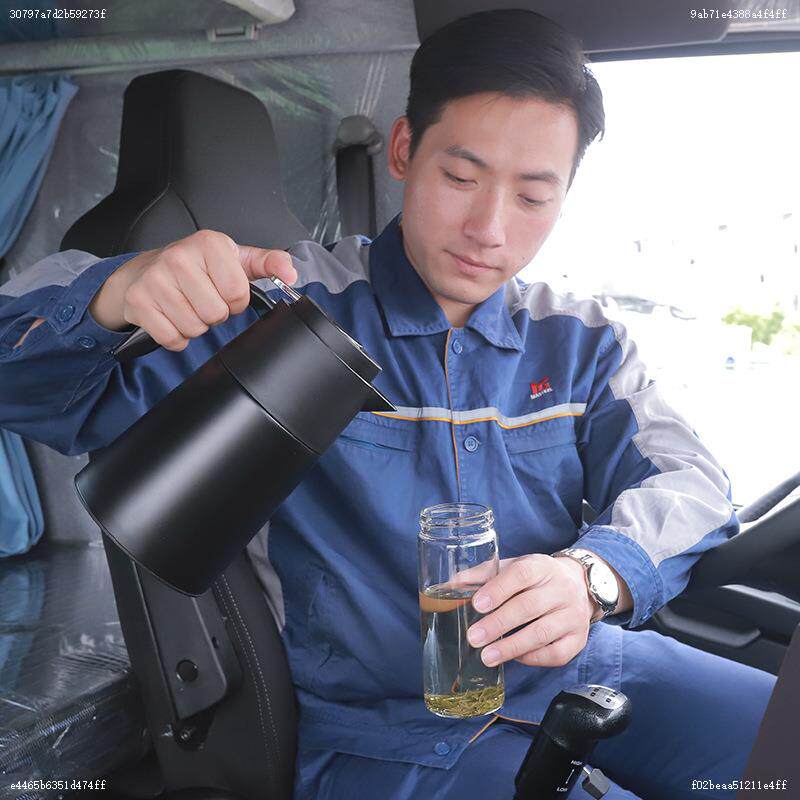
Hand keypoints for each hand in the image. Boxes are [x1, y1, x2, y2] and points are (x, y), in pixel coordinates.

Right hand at [89, 229, 297, 344]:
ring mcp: (155, 279)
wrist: (145, 270)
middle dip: (214, 314)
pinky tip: (171, 316)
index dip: (235, 300)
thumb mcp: (235, 259)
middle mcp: (179, 257)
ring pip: (194, 328)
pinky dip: (175, 337)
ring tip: (186, 306)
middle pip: (216, 314)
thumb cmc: (196, 266)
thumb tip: (290, 273)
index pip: (239, 293)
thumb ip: (268, 263)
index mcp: (209, 243)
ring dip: (195, 326)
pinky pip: (171, 338)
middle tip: (203, 299)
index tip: (223, 290)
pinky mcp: (138, 301)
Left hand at [466, 554, 598, 668]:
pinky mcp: (578, 639)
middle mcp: (561, 589)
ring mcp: (572, 615)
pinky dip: (533, 658)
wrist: (580, 586)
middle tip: (474, 637)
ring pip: (542, 633)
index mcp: (541, 567)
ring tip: (487, 656)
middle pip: (529, 606)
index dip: (498, 589)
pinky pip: (556, 653)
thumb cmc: (536, 578)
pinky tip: (514, 657)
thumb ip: (483, 575)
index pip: (521, 574)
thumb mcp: (513, 567)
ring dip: (512, 646)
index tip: (476, 605)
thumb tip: (449, 585)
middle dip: (498, 624)